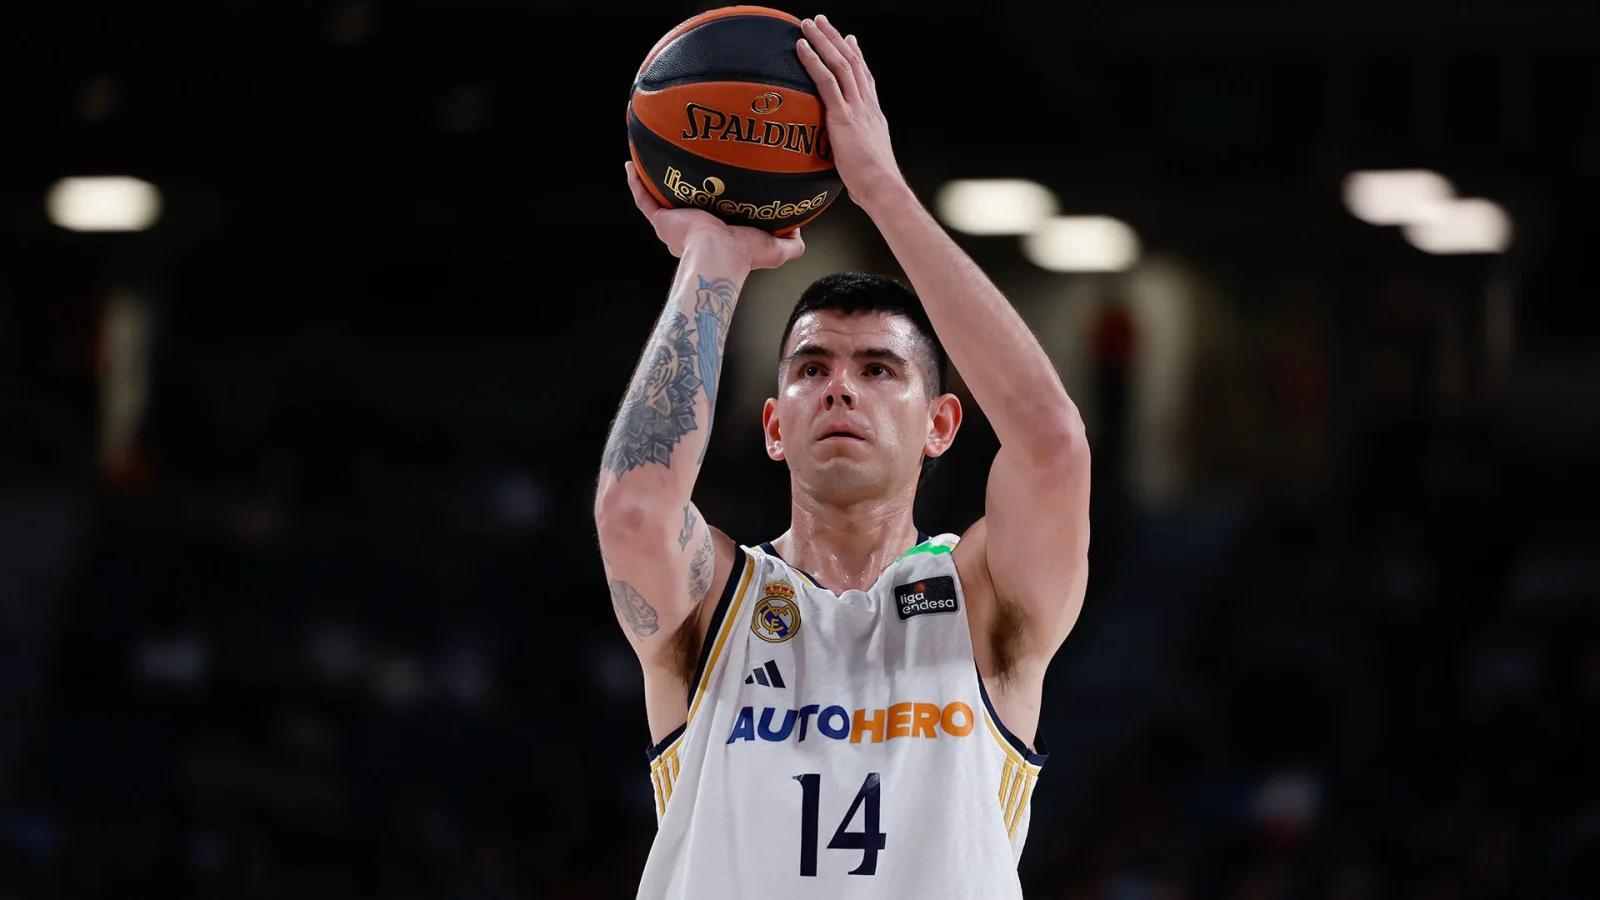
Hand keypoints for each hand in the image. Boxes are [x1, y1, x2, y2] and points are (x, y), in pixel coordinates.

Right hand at [626, 161, 805, 270]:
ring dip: (654, 181)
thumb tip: (799, 230)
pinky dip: (635, 182)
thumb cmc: (744, 256)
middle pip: (685, 206)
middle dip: (683, 190)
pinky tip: (631, 164)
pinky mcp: (661, 220)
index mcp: (716, 238)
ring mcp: (673, 226)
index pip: (714, 218)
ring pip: (660, 199)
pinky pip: (643, 198)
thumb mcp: (777, 249)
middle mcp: (691, 232)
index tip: (719, 186)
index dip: (715, 204)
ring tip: (652, 161)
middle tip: (687, 167)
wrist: (718, 256)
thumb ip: (792, 243)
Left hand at [797, 15, 906, 210]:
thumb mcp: (864, 165)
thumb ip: (854, 156)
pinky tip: (802, 47)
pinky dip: (814, 61)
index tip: (850, 41)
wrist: (882, 188)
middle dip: (836, 39)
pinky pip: (826, 81)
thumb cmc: (873, 187)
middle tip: (823, 21)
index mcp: (874, 116)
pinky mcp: (844, 116)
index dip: (857, 58)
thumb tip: (846, 168)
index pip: (865, 80)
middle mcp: (868, 106)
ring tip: (810, 24)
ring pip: (840, 64)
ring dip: (823, 41)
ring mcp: (857, 108)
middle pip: (852, 63)